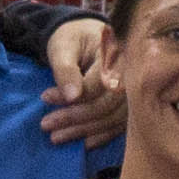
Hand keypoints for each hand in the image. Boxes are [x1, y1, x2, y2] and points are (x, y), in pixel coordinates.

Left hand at [33, 16, 126, 148]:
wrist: (84, 34)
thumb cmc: (72, 38)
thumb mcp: (62, 47)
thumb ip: (66, 69)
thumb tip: (73, 97)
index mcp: (116, 54)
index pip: (97, 84)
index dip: (72, 96)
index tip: (45, 97)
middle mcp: (131, 73)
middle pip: (108, 104)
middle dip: (76, 118)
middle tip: (46, 125)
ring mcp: (134, 90)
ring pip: (114, 117)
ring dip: (85, 131)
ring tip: (56, 137)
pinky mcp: (130, 102)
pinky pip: (121, 124)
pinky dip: (102, 135)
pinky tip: (84, 143)